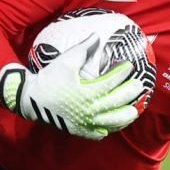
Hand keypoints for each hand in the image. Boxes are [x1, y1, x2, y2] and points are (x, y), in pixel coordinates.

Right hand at [0, 53, 148, 139]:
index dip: (122, 73)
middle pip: (116, 102)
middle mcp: (89, 110)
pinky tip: (113, 125)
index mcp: (87, 92)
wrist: (30, 100)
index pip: (111, 82)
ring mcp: (85, 123)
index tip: (129, 66)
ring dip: (125, 116)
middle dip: (130, 93)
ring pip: (111, 122)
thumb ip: (84, 48)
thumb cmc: (49, 79)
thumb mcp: (66, 60)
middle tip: (139, 86)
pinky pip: (98, 133)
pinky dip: (107, 129)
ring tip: (133, 111)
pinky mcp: (79, 130)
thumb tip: (96, 36)